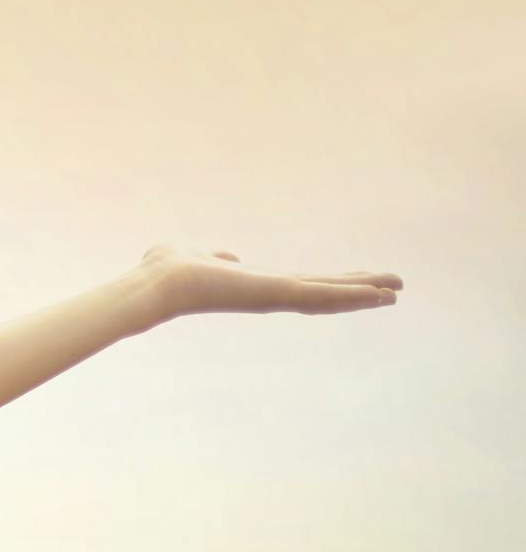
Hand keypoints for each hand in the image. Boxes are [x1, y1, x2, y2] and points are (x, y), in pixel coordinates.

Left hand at [138, 243, 402, 322]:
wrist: (155, 284)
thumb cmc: (164, 272)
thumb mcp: (197, 255)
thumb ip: (215, 256)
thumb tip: (224, 256)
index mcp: (256, 284)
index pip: (305, 284)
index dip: (333, 283)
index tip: (359, 282)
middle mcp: (269, 294)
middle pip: (325, 292)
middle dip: (359, 291)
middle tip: (394, 291)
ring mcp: (274, 296)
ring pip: (330, 296)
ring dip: (363, 294)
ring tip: (396, 293)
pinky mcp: (274, 294)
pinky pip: (320, 294)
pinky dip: (350, 295)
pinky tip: (378, 295)